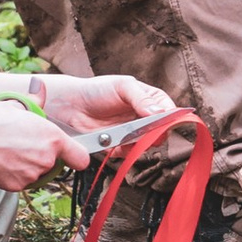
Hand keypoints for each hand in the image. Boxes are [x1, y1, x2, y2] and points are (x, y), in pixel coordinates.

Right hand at [0, 98, 86, 191]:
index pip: (81, 158)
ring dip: (27, 166)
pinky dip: (12, 175)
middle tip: (24, 145)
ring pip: (35, 174)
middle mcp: (46, 159)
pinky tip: (0, 160)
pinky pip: (20, 182)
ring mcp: (31, 175)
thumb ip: (37, 101)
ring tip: (8, 150)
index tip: (69, 154)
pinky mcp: (16, 186)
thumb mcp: (19, 105)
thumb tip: (40, 87)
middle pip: (53, 165)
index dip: (75, 156)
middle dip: (43, 158)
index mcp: (52, 138)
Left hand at [45, 73, 177, 141]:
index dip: (170, 117)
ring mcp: (132, 134)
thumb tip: (161, 112)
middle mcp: (143, 118)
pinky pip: (130, 155)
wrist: (71, 106)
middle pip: (161, 131)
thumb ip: (141, 98)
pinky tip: (115, 143)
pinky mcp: (120, 147)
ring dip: (139, 143)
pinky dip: (125, 151)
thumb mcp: (122, 86)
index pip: (168, 110)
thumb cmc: (97, 90)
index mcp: (148, 99)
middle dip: (156, 133)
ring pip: (147, 145)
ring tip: (126, 135)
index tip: (166, 122)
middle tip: (145, 131)